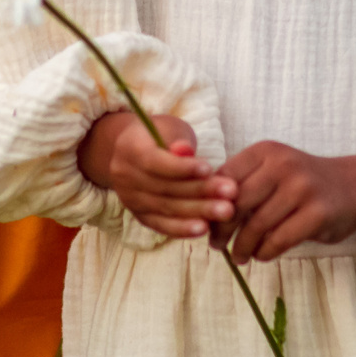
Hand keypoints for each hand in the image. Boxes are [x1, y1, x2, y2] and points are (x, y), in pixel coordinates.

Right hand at [77, 112, 233, 239]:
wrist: (133, 152)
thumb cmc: (159, 135)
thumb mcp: (169, 128)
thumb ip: (177, 139)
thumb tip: (186, 152)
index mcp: (130, 149)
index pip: (155, 162)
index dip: (182, 168)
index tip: (209, 169)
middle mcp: (125, 176)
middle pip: (165, 189)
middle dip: (200, 192)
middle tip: (231, 193)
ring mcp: (130, 199)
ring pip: (166, 209)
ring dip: (198, 212)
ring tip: (226, 211)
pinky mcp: (140, 215)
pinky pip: (161, 225)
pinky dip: (182, 229)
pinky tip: (203, 229)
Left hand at [216, 141, 355, 261]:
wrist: (351, 188)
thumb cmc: (300, 184)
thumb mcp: (271, 171)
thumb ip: (242, 184)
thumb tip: (203, 212)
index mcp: (266, 151)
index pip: (225, 177)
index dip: (210, 203)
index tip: (205, 223)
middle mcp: (283, 164)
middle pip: (238, 202)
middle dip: (223, 229)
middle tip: (216, 245)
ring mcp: (303, 187)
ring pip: (258, 225)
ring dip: (243, 246)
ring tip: (238, 256)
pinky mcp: (318, 213)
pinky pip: (280, 239)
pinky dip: (265, 252)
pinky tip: (261, 255)